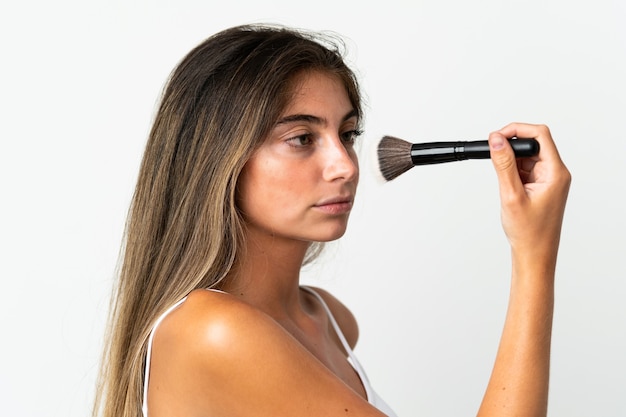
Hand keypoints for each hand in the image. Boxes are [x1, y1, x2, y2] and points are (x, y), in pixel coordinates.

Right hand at [488, 123, 570, 263]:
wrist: (534, 254)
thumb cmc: (529, 232)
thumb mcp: (511, 195)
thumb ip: (503, 165)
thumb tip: (496, 140)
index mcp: (555, 173)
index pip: (539, 135)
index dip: (517, 130)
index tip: (497, 136)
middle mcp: (555, 173)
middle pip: (533, 143)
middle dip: (511, 146)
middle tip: (493, 156)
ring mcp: (548, 179)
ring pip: (527, 156)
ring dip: (510, 161)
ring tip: (503, 182)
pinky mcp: (540, 185)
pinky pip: (525, 168)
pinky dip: (512, 171)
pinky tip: (507, 187)